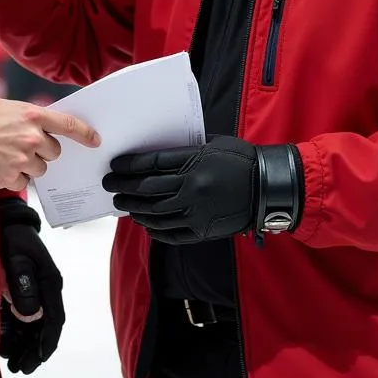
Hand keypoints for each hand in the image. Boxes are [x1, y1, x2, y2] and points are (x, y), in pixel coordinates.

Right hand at [0, 96, 99, 190]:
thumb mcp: (4, 106)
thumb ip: (26, 118)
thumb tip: (39, 128)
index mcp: (32, 116)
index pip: (68, 125)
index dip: (85, 133)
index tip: (95, 140)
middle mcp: (31, 138)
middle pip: (54, 151)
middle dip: (43, 151)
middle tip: (23, 146)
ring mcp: (22, 159)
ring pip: (40, 169)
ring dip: (28, 166)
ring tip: (5, 156)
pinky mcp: (10, 178)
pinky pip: (22, 183)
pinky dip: (12, 178)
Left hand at [0, 198, 63, 373]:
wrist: (5, 222)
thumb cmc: (11, 238)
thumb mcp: (17, 258)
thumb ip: (23, 284)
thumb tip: (31, 315)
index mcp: (50, 282)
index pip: (54, 319)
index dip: (46, 342)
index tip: (36, 360)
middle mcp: (46, 290)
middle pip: (45, 327)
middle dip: (34, 351)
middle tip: (20, 369)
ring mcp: (36, 291)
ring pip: (34, 326)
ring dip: (26, 346)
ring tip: (13, 365)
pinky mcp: (23, 291)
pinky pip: (23, 318)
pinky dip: (17, 334)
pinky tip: (6, 347)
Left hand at [103, 137, 259, 243]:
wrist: (267, 187)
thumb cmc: (241, 160)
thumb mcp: (213, 144)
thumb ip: (186, 150)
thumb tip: (157, 155)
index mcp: (193, 162)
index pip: (150, 164)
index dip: (129, 165)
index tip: (115, 165)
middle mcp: (191, 188)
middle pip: (147, 189)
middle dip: (124, 187)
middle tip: (110, 185)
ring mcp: (196, 211)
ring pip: (155, 213)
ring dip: (135, 209)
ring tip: (123, 205)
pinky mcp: (203, 230)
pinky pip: (171, 232)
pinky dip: (154, 229)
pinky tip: (145, 223)